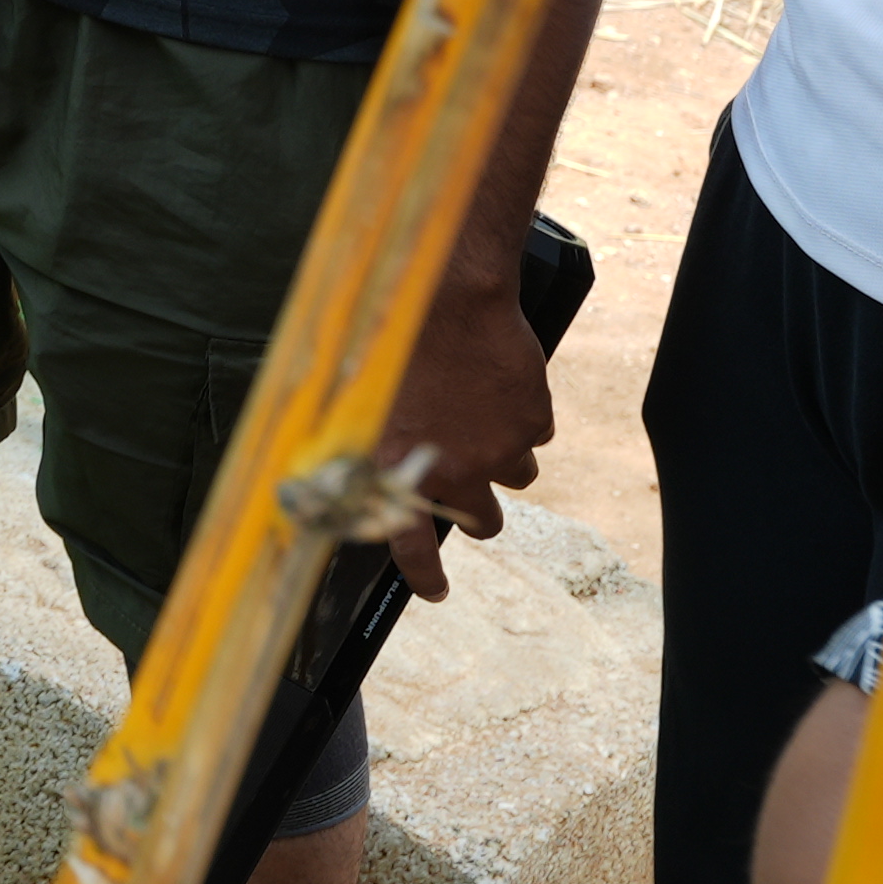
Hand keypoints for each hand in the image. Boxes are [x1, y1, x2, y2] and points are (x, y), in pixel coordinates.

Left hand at [382, 255, 552, 606]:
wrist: (443, 292)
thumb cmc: (384, 335)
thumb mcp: (352, 397)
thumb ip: (363, 441)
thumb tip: (347, 466)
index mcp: (399, 469)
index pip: (409, 545)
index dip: (425, 575)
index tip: (438, 591)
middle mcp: (453, 470)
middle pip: (485, 521)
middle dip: (480, 511)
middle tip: (471, 483)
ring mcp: (498, 448)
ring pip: (516, 473)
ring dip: (502, 454)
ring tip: (479, 411)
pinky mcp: (531, 419)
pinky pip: (535, 430)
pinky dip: (521, 415)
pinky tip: (498, 383)